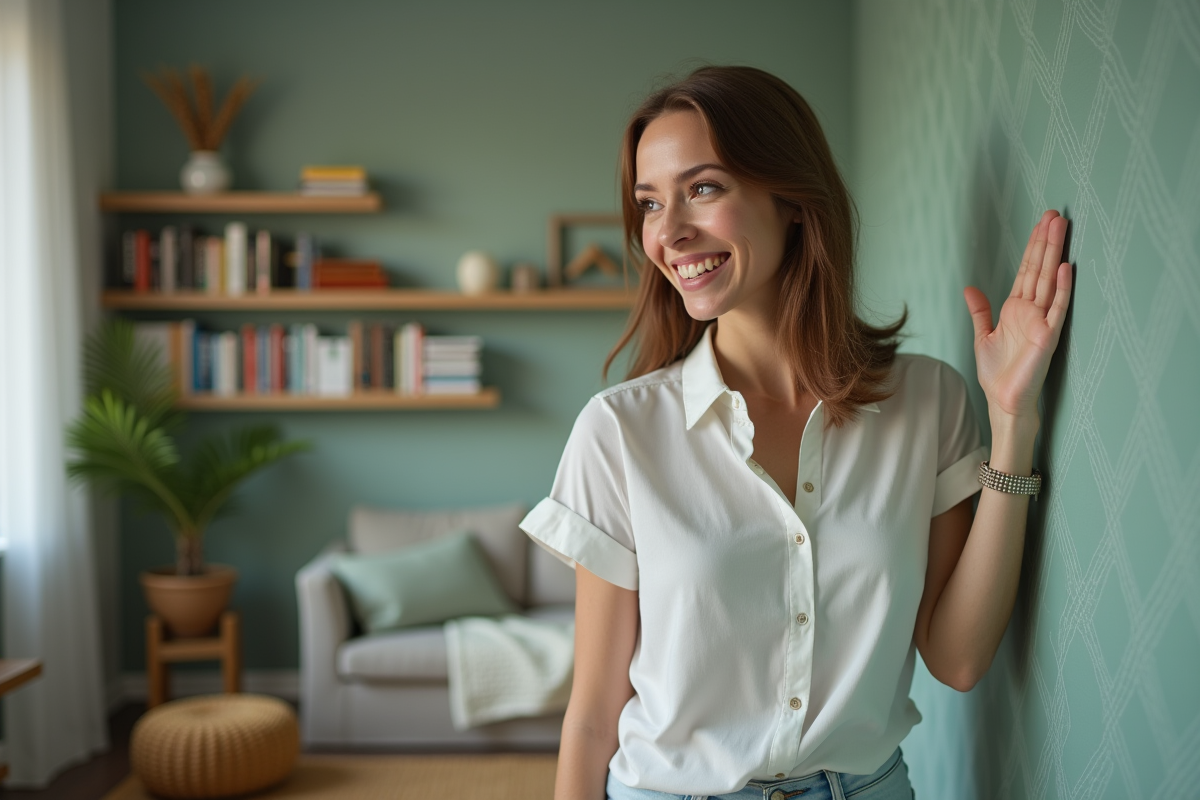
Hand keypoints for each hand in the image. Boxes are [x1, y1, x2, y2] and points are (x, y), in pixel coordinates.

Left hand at [963, 209, 1072, 421]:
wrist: (1004, 401)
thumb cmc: (997, 373)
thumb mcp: (982, 336)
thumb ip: (980, 311)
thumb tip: (969, 288)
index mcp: (1016, 309)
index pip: (1026, 271)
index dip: (1033, 247)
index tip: (1041, 223)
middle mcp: (1031, 311)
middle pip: (1040, 269)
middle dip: (1046, 242)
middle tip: (1054, 214)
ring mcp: (1042, 322)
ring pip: (1050, 281)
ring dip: (1055, 255)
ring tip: (1061, 228)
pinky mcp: (1048, 337)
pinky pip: (1057, 310)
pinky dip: (1062, 290)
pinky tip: (1065, 269)